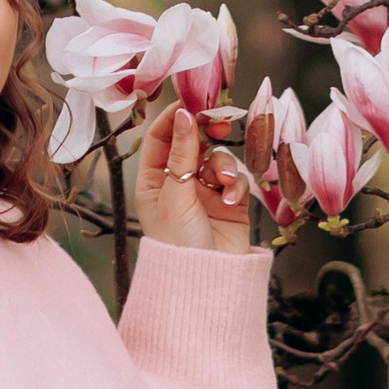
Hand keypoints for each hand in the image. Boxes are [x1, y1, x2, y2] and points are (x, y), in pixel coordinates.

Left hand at [133, 102, 253, 255]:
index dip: (177, 118)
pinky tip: (232, 201)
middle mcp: (178, 183)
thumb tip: (185, 114)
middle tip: (220, 123)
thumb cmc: (178, 245)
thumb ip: (183, 154)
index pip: (161, 137)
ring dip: (223, 164)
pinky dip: (236, 184)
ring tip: (223, 181)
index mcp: (153, 181)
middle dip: (207, 132)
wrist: (206, 284)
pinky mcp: (230, 203)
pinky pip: (235, 178)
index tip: (194, 103)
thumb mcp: (176, 196)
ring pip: (218, 158)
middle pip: (193, 142)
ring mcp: (205, 192)